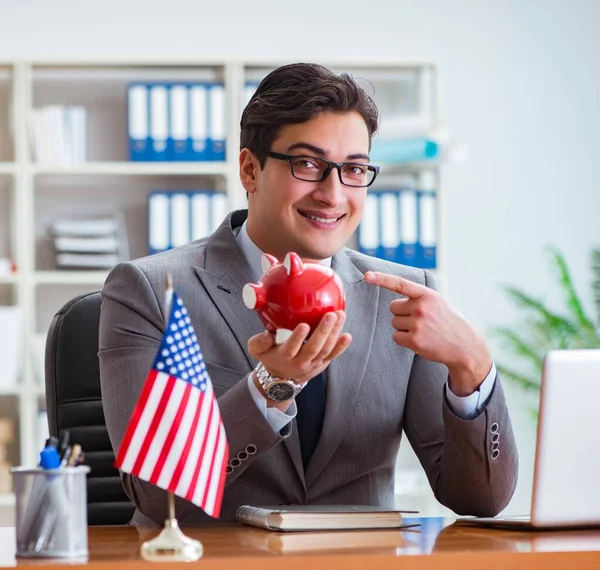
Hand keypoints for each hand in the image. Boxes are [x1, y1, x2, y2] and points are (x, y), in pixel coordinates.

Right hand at [247, 311, 351, 384]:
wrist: (281, 379)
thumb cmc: (270, 357)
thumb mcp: (257, 351)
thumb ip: (258, 342)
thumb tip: (268, 335)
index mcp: (284, 356)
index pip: (291, 348)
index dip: (298, 338)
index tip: (304, 325)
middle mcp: (300, 362)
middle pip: (313, 347)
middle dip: (323, 331)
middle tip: (330, 315)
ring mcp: (313, 363)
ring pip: (326, 349)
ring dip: (334, 333)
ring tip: (340, 316)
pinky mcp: (322, 363)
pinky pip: (333, 355)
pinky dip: (341, 346)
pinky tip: (347, 335)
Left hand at [364, 271, 491, 395]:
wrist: (463, 345)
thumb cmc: (446, 321)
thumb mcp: (436, 301)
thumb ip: (417, 296)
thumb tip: (392, 295)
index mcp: (427, 295)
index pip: (400, 284)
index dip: (382, 279)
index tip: (367, 275)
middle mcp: (421, 307)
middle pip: (393, 308)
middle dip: (402, 314)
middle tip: (420, 320)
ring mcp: (418, 324)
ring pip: (394, 323)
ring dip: (404, 328)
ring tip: (422, 330)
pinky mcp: (415, 340)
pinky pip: (396, 337)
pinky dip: (403, 340)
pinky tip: (419, 340)